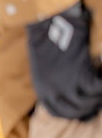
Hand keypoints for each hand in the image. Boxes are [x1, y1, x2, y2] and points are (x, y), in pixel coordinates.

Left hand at [26, 2, 101, 120]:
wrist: (48, 25)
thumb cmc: (47, 41)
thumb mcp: (43, 67)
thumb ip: (53, 82)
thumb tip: (66, 92)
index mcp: (42, 91)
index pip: (59, 113)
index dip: (74, 113)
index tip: (84, 110)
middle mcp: (52, 92)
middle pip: (76, 111)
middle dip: (89, 107)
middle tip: (98, 100)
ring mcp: (66, 85)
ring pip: (88, 102)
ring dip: (97, 97)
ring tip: (99, 87)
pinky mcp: (80, 75)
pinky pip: (97, 88)